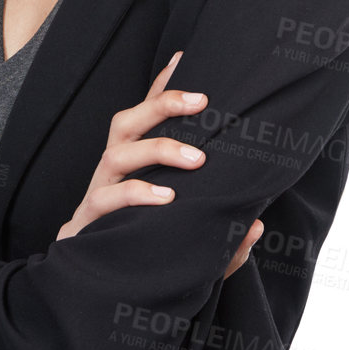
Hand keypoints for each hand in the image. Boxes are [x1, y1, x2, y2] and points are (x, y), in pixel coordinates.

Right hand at [55, 50, 263, 279]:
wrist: (99, 291)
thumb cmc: (148, 253)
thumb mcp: (191, 239)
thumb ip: (224, 235)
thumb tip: (258, 227)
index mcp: (134, 165)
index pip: (147, 117)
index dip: (162, 86)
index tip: (186, 58)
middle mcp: (114, 172)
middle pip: (126, 121)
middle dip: (161, 104)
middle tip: (202, 101)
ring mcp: (98, 193)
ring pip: (116, 153)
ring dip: (157, 148)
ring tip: (195, 159)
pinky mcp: (89, 222)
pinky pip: (106, 198)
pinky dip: (136, 193)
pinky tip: (165, 197)